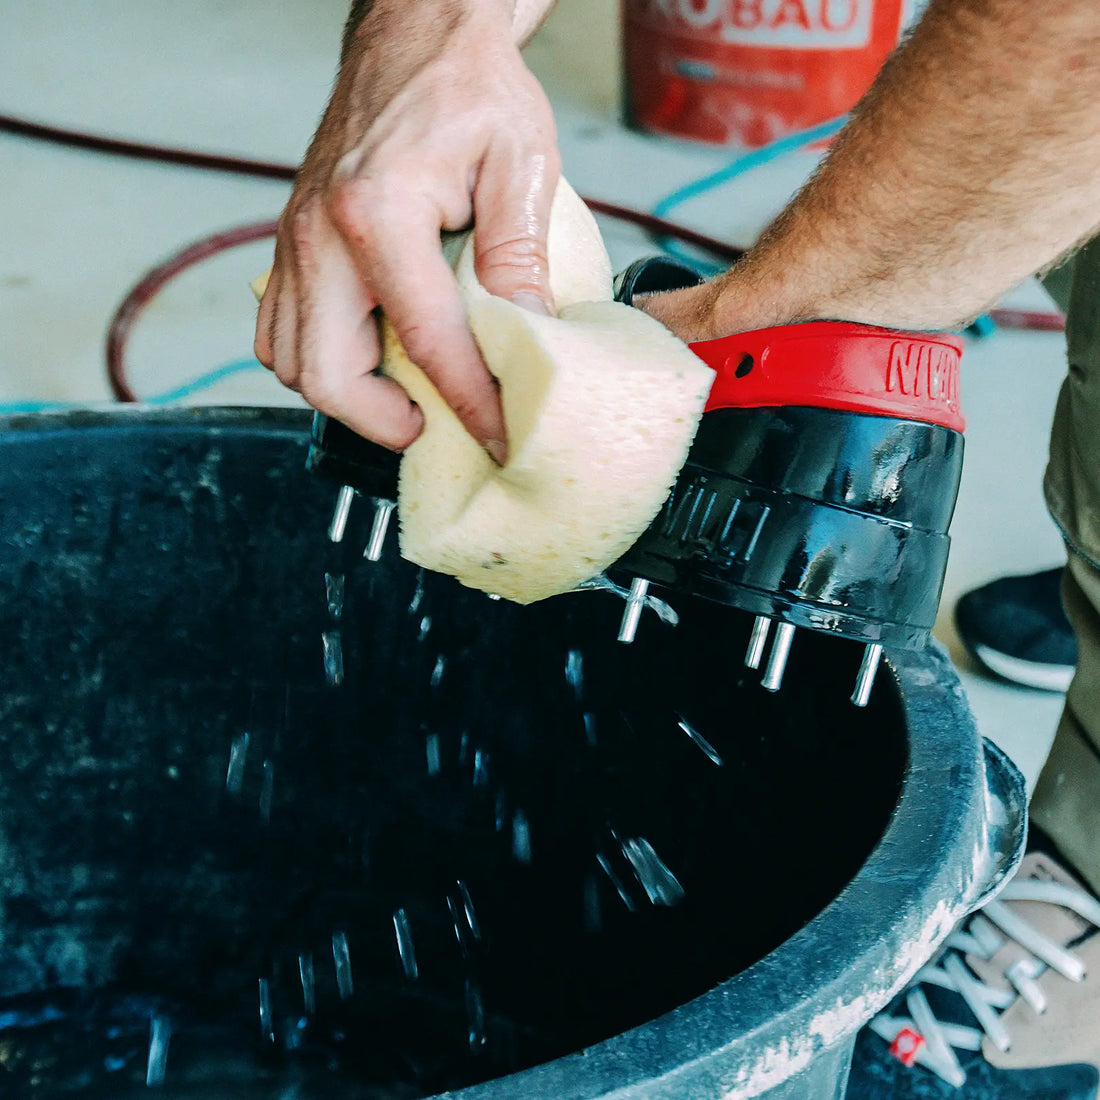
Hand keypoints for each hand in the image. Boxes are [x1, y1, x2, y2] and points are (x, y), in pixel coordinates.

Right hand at [254, 1, 560, 459]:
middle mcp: (321, 234)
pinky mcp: (292, 243)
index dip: (467, 402)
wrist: (414, 37)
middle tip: (432, 422)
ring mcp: (296, 240)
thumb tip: (527, 333)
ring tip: (405, 393)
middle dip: (381, 420)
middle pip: (325, 373)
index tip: (497, 436)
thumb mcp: (519, 161)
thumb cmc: (468, 89)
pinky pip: (279, 328)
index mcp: (378, 212)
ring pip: (290, 360)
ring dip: (346, 394)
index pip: (426, 340)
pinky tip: (367, 353)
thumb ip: (519, 252)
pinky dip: (317, 360)